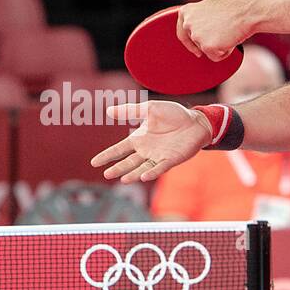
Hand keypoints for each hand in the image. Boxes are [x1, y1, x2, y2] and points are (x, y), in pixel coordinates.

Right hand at [92, 101, 211, 182]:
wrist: (196, 121)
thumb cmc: (173, 114)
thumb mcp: (150, 109)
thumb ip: (131, 111)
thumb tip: (109, 111)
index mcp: (139, 139)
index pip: (119, 149)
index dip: (107, 155)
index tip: (94, 162)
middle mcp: (146, 150)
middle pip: (128, 162)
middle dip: (118, 168)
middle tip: (106, 175)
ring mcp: (158, 156)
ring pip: (142, 168)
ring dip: (133, 174)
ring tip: (123, 180)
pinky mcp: (171, 160)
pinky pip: (160, 168)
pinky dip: (152, 173)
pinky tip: (144, 177)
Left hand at [177, 0, 252, 61]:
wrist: (247, 12)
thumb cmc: (233, 7)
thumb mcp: (210, 3)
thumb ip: (200, 13)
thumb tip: (197, 19)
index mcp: (186, 12)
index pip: (182, 32)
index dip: (189, 42)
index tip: (196, 49)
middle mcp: (188, 24)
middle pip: (194, 42)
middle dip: (205, 44)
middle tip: (218, 41)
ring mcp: (197, 36)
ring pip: (206, 50)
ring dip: (218, 46)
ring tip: (229, 33)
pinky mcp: (207, 47)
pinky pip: (215, 57)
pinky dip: (224, 52)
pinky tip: (231, 40)